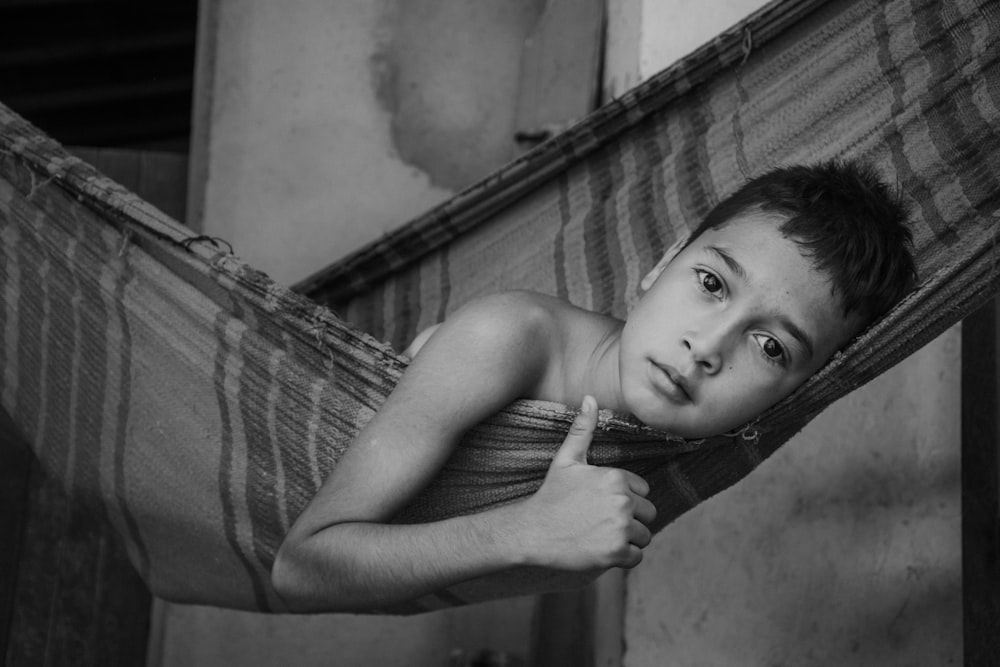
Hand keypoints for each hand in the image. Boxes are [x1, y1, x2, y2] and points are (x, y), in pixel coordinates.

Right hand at [517, 396, 656, 570]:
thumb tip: (590, 397)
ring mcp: (620, 528)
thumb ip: (582, 430)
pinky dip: (622, 558)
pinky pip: (636, 557)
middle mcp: (622, 501)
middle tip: (600, 522)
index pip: (643, 492)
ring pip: (644, 536)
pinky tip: (599, 550)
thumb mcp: (566, 460)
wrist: (531, 532)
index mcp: (615, 477)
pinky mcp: (616, 553)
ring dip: (627, 540)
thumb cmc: (550, 495)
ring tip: (599, 536)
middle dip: (630, 521)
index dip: (625, 500)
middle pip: (648, 515)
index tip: (600, 504)